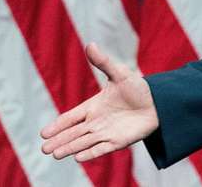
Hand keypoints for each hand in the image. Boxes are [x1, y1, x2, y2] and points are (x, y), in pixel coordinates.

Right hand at [40, 43, 158, 161]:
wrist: (158, 104)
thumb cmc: (137, 88)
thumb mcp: (119, 73)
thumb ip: (103, 62)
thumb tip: (90, 44)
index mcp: (93, 106)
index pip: (70, 117)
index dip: (58, 125)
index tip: (43, 133)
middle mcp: (96, 122)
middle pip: (73, 133)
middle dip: (58, 140)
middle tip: (43, 149)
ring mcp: (106, 133)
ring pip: (83, 142)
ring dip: (69, 148)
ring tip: (54, 155)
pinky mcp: (118, 142)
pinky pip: (101, 149)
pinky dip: (90, 153)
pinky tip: (77, 158)